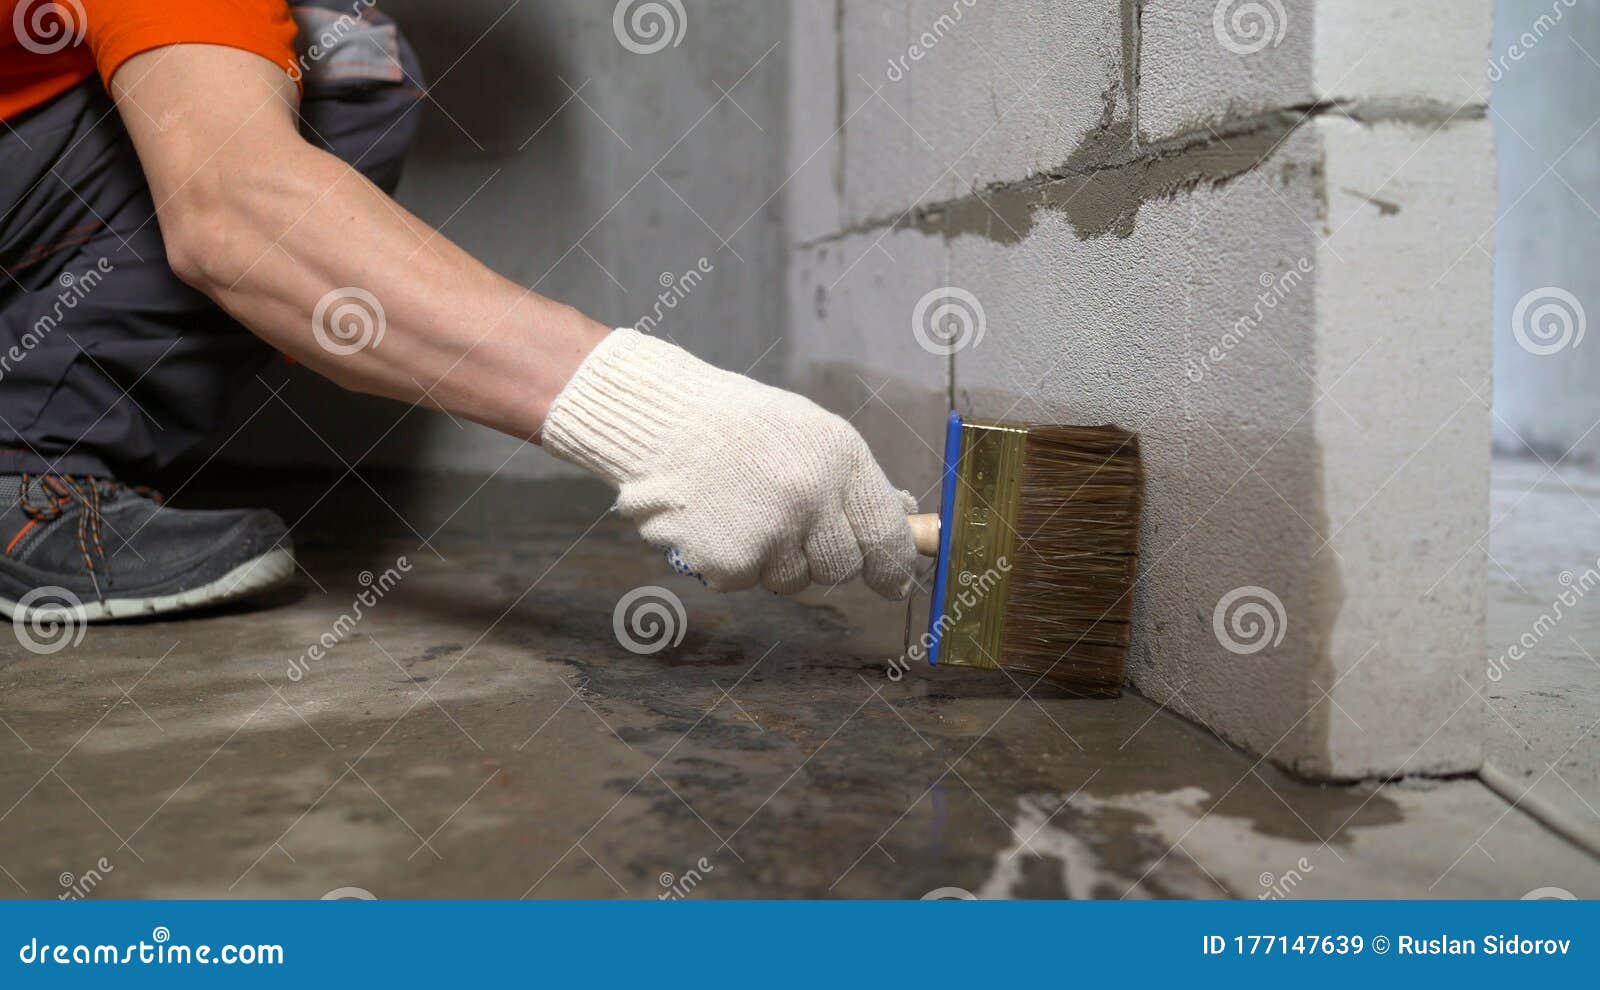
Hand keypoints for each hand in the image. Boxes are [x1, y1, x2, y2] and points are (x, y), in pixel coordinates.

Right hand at [542, 329, 918, 597]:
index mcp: (839, 458)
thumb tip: (904, 518)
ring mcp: (770, 532)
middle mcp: (811, 497)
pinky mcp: (731, 561)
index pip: (886, 534)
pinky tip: (718, 522)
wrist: (660, 422)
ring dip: (775, 560)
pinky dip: (734, 562)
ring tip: (746, 511)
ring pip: (794, 580)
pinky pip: (749, 581)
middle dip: (826, 560)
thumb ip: (855, 481)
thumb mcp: (811, 433)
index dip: (894, 567)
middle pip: (842, 568)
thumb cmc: (741, 426)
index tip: (895, 583)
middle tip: (795, 532)